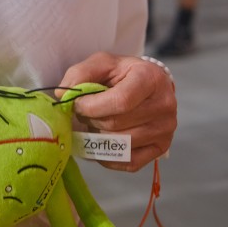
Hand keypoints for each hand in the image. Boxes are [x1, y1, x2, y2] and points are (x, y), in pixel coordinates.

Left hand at [57, 52, 175, 171]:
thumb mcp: (102, 64)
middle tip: (84, 112)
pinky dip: (108, 156)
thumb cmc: (122, 74)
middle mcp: (164, 105)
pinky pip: (128, 162)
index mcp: (151, 78)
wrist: (147, 87)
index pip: (121, 101)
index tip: (76, 104)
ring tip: (95, 123)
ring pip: (119, 144)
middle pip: (116, 124)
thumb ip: (80, 74)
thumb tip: (62, 95)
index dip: (92, 106)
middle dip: (91, 119)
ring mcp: (165, 129)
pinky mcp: (161, 148)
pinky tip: (102, 140)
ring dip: (98, 136)